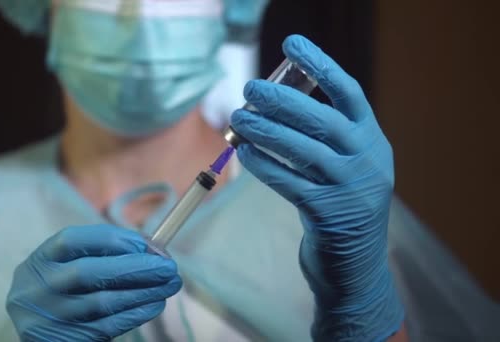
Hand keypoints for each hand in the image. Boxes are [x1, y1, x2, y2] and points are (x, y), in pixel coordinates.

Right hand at [6, 224, 181, 340]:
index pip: (72, 240)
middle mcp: (41, 286)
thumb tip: (152, 248)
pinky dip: (136, 314)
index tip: (145, 244)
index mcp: (42, 259)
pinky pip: (107, 326)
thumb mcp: (69, 263)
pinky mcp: (65, 339)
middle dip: (136, 268)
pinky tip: (155, 304)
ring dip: (144, 292)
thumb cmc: (63, 286)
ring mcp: (51, 315)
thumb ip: (103, 252)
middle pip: (89, 273)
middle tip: (169, 268)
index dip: (112, 239)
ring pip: (103, 302)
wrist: (35, 326)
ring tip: (170, 285)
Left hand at [231, 35, 403, 340]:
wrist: (355, 268)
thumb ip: (322, 139)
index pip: (349, 93)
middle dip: (281, 100)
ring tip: (237, 119)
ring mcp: (351, 189)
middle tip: (248, 88)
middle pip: (322, 118)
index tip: (292, 44)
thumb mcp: (344, 169)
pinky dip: (264, 165)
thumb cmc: (340, 209)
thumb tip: (271, 106)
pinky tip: (244, 153)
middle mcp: (368, 160)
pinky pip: (289, 182)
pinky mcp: (329, 215)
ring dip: (265, 131)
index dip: (320, 66)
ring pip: (302, 149)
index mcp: (372, 141)